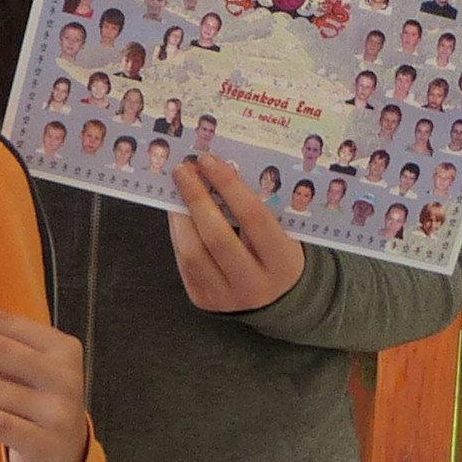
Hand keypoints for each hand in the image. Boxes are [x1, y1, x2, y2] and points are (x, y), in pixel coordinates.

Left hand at [168, 152, 306, 311]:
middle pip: (217, 237)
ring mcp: (226, 297)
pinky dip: (179, 234)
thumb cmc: (279, 255)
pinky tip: (179, 213)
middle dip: (196, 198)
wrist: (279, 300)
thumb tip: (218, 171)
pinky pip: (185, 263)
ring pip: (193, 252)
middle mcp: (254, 284)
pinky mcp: (204, 301)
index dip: (228, 185)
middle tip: (183, 169)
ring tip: (178, 189)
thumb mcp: (283, 233)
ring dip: (180, 215)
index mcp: (282, 263)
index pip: (253, 217)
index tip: (208, 161)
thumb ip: (258, 208)